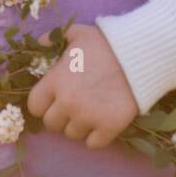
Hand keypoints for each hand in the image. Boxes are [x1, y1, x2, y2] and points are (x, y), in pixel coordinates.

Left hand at [26, 22, 138, 148]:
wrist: (140, 55)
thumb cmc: (106, 43)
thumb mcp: (76, 33)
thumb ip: (53, 38)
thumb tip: (39, 43)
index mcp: (55, 82)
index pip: (35, 107)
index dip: (43, 104)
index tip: (54, 99)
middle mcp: (67, 103)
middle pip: (51, 124)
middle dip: (60, 116)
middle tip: (74, 105)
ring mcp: (88, 117)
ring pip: (72, 135)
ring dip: (79, 125)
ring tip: (91, 111)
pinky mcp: (109, 127)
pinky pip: (93, 144)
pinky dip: (97, 136)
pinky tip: (102, 122)